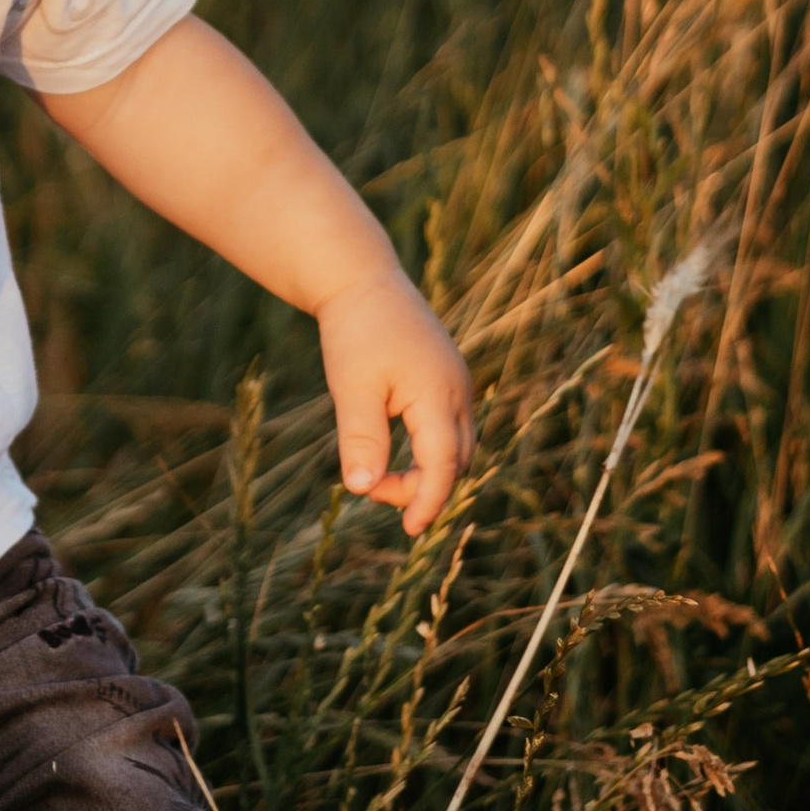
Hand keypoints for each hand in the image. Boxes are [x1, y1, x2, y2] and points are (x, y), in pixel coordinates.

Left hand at [318, 269, 474, 538]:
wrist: (363, 280)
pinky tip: (394, 453)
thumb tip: (362, 490)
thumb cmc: (356, 332)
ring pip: (456, 447)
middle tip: (375, 492)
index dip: (428, 501)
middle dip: (424, 488)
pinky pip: (448, 428)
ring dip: (428, 471)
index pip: (443, 465)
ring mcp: (456, 384)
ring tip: (381, 478)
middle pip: (456, 461)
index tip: (409, 529)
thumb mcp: (352, 388)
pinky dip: (429, 450)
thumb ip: (361, 439)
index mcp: (438, 394)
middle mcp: (457, 392)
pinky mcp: (446, 379)